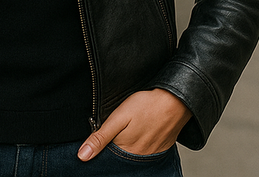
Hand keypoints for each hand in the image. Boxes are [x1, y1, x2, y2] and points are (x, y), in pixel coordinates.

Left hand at [77, 88, 191, 160]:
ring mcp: (151, 153)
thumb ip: (100, 137)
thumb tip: (82, 156)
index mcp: (125, 150)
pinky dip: (141, 145)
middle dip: (114, 149)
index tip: (99, 141)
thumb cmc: (147, 105)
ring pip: (133, 155)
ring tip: (130, 131)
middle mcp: (138, 156)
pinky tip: (141, 133)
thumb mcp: (118, 118)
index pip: (107, 157)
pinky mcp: (161, 148)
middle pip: (120, 157)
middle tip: (118, 131)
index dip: (101, 149)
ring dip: (128, 147)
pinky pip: (147, 151)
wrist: (176, 100)